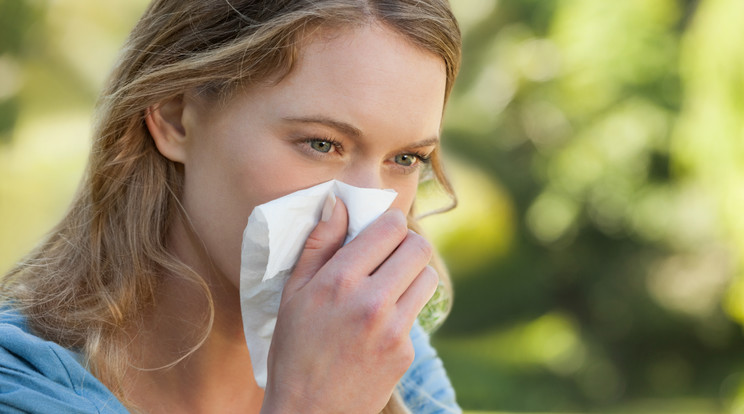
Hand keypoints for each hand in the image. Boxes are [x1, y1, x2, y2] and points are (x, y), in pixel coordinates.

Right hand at [261, 198, 438, 413]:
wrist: (309, 413)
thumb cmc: (293, 351)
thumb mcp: (293, 294)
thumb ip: (318, 245)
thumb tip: (338, 204)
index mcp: (339, 281)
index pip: (391, 228)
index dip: (389, 223)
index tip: (381, 231)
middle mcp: (371, 301)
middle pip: (419, 247)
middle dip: (406, 244)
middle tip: (388, 254)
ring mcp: (393, 329)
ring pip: (428, 276)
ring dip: (412, 274)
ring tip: (388, 285)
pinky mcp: (406, 352)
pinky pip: (418, 312)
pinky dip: (405, 308)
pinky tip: (380, 321)